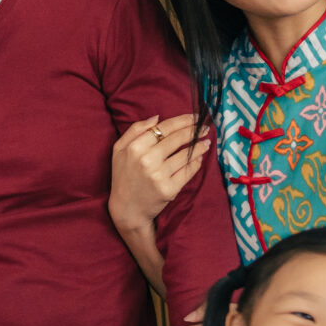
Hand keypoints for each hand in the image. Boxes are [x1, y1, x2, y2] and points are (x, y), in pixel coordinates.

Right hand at [111, 115, 207, 235]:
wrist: (126, 208)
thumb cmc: (123, 176)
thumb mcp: (119, 149)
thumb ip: (135, 130)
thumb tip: (157, 117)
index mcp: (135, 147)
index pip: (164, 128)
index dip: (183, 120)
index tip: (195, 117)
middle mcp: (147, 160)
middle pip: (177, 139)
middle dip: (194, 130)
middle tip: (204, 127)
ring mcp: (159, 176)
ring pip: (185, 155)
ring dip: (199, 147)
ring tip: (206, 142)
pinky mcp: (169, 189)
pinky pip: (188, 172)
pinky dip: (196, 163)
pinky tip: (200, 158)